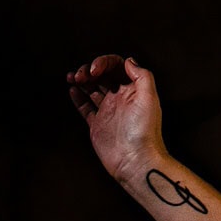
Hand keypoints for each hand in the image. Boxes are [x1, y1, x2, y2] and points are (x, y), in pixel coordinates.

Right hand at [68, 54, 165, 182]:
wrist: (134, 160)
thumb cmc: (144, 130)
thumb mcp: (149, 98)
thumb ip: (141, 76)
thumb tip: (129, 60)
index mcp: (134, 90)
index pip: (117, 67)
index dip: (104, 63)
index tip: (95, 70)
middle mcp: (121, 98)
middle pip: (103, 76)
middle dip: (90, 70)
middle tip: (81, 75)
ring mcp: (108, 111)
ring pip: (92, 89)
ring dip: (82, 80)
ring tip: (72, 77)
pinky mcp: (97, 124)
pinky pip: (85, 107)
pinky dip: (78, 97)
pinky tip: (72, 89)